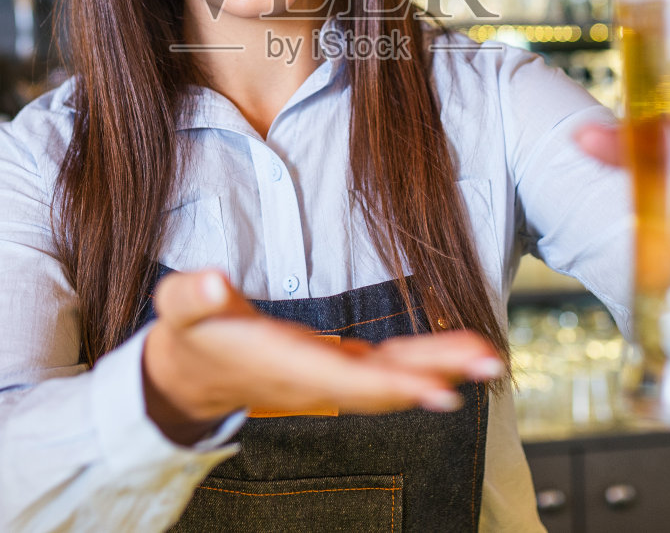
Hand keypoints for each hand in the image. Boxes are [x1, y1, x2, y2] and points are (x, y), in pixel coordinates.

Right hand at [141, 270, 504, 444]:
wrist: (187, 374)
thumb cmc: (188, 335)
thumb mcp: (180, 308)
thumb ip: (194, 295)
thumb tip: (212, 281)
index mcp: (283, 364)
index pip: (345, 379)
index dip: (392, 384)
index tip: (438, 388)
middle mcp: (314, 380)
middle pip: (384, 384)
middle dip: (437, 375)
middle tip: (490, 364)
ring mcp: (329, 376)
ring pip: (392, 376)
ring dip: (441, 366)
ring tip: (488, 356)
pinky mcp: (336, 365)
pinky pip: (388, 367)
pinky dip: (423, 361)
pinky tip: (458, 353)